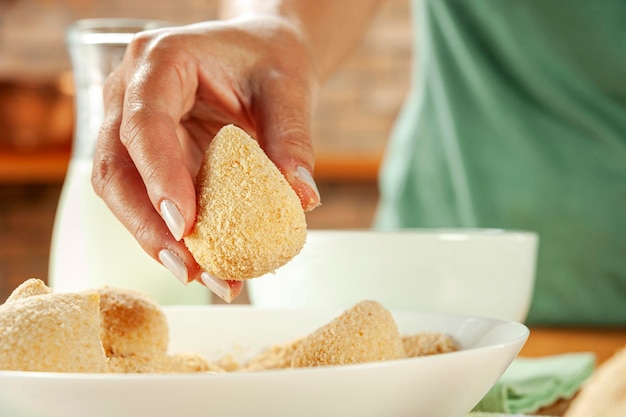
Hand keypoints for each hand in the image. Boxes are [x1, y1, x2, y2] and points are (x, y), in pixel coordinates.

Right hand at [92, 15, 320, 301]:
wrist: (261, 54)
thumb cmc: (270, 60)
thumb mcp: (289, 88)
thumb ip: (293, 138)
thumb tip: (302, 199)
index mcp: (160, 61)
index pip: (144, 122)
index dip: (159, 176)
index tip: (186, 225)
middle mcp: (131, 93)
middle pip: (115, 167)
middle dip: (148, 227)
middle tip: (191, 270)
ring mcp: (131, 126)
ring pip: (121, 192)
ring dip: (155, 241)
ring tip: (204, 278)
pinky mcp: (147, 156)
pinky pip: (145, 200)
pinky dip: (170, 235)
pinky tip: (205, 263)